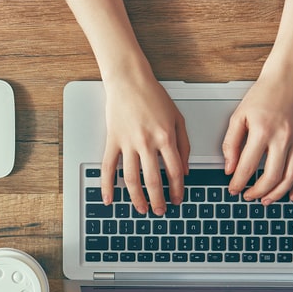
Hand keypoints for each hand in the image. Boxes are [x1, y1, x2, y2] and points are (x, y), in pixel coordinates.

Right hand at [102, 64, 189, 214]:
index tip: (178, 199)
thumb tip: (186, 170)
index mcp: (166, 137)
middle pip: (153, 180)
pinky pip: (108, 167)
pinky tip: (109, 199)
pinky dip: (106, 186)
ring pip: (131, 178)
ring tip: (141, 209)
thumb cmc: (153, 96)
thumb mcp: (177, 118)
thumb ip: (184, 145)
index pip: (175, 171)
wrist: (129, 80)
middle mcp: (147, 142)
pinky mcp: (112, 141)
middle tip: (161, 211)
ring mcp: (128, 143)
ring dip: (137, 198)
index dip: (178, 189)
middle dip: (158, 200)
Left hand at [222, 67, 292, 204]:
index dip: (238, 182)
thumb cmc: (263, 94)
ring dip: (278, 193)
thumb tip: (229, 166)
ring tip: (266, 200)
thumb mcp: (239, 116)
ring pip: (291, 176)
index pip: (248, 166)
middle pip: (272, 176)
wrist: (289, 78)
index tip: (233, 189)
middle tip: (248, 196)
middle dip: (258, 192)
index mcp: (262, 131)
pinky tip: (292, 194)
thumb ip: (231, 143)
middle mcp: (282, 138)